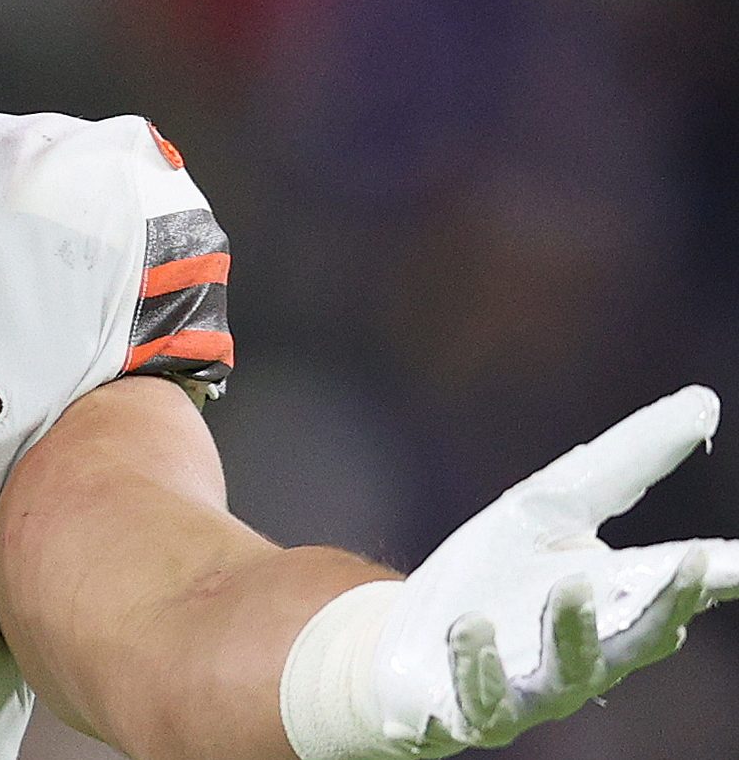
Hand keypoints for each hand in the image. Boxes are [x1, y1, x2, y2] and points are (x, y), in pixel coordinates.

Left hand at [375, 386, 738, 752]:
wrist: (403, 646)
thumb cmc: (491, 575)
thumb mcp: (549, 507)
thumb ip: (623, 464)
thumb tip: (703, 401)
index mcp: (614, 604)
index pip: (674, 584)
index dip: (719, 574)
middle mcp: (587, 655)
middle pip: (640, 637)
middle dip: (670, 605)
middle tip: (695, 563)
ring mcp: (532, 691)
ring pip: (567, 672)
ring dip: (571, 630)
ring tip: (572, 583)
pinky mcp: (472, 710)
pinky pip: (481, 695)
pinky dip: (478, 662)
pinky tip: (469, 626)